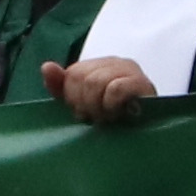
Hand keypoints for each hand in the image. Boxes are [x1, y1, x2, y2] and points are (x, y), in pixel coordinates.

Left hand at [45, 54, 161, 128]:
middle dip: (84, 103)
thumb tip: (47, 66)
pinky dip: (111, 105)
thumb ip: (62, 86)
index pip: (72, 73)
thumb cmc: (116, 118)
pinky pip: (115, 88)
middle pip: (81, 76)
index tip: (85, 113)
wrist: (149, 133)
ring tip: (108, 118)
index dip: (73, 97)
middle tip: (97, 117)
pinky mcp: (143, 84)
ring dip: (97, 107)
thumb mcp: (83, 103)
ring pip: (95, 82)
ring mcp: (130, 70)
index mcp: (99, 65)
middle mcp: (115, 62)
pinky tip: (118, 114)